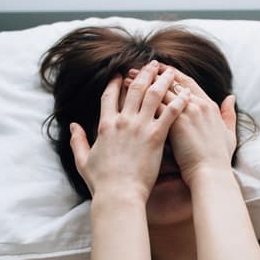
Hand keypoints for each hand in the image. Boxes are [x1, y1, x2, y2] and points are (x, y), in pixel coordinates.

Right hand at [69, 60, 191, 201]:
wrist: (118, 195)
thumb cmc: (101, 183)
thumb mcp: (83, 160)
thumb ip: (77, 140)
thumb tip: (73, 126)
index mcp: (105, 125)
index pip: (109, 96)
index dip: (115, 82)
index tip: (121, 73)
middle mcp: (122, 121)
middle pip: (135, 89)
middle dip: (144, 73)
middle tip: (152, 64)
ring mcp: (139, 127)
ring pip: (153, 95)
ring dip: (163, 80)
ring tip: (171, 71)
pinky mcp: (156, 137)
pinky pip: (170, 113)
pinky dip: (178, 101)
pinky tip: (186, 93)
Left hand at [124, 63, 236, 187]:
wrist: (212, 175)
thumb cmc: (219, 160)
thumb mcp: (229, 133)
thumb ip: (229, 114)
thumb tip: (231, 98)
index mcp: (209, 105)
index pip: (186, 82)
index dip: (171, 73)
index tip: (159, 68)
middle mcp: (198, 104)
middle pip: (171, 83)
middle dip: (152, 74)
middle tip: (137, 68)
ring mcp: (187, 112)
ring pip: (161, 91)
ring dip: (142, 83)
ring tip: (127, 77)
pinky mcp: (176, 124)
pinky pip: (155, 105)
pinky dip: (140, 98)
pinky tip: (127, 95)